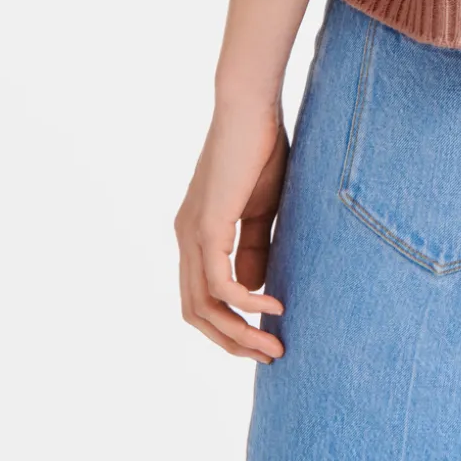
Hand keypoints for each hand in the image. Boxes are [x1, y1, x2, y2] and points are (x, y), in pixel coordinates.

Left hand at [175, 102, 289, 359]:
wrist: (250, 105)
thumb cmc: (260, 146)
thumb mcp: (261, 208)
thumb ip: (254, 247)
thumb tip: (253, 291)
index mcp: (195, 233)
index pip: (201, 298)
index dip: (229, 324)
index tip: (265, 337)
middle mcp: (185, 238)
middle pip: (197, 313)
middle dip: (233, 341)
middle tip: (271, 355)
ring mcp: (192, 233)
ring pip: (205, 306)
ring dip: (239, 332)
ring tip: (274, 344)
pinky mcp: (208, 226)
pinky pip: (221, 284)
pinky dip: (246, 303)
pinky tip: (274, 306)